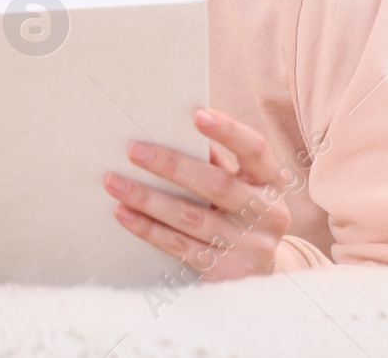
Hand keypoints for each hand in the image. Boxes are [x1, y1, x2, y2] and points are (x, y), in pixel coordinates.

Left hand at [104, 107, 292, 280]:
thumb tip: (172, 131)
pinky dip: (148, 228)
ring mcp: (249, 247)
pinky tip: (124, 213)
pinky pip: (179, 247)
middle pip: (217, 185)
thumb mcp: (241, 186)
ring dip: (148, 199)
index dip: (229, 131)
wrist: (260, 274)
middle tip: (134, 150)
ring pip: (191, 218)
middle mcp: (268, 214)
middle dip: (172, 165)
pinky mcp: (225, 273)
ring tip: (115, 182)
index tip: (197, 114)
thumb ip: (217, 163)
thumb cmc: (239, 213)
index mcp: (272, 183)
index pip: (255, 150)